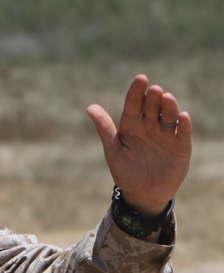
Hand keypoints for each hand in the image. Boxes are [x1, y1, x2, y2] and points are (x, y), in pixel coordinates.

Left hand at [86, 74, 191, 215]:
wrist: (142, 194)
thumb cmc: (125, 172)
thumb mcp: (113, 150)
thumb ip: (105, 129)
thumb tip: (90, 107)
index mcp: (131, 126)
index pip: (133, 105)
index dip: (136, 92)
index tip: (140, 79)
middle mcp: (150, 126)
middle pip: (152, 108)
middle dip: (153, 98)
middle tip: (154, 90)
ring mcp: (166, 135)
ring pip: (168, 116)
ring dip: (168, 107)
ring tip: (166, 97)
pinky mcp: (180, 146)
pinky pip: (183, 132)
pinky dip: (183, 125)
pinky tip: (182, 116)